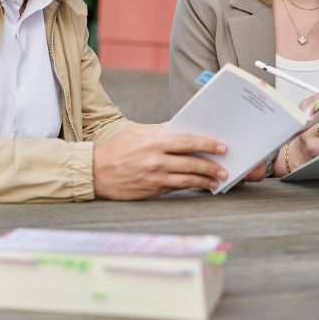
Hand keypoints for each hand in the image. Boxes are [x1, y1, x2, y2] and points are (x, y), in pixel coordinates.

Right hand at [93, 128, 228, 199]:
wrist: (94, 172)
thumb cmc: (114, 149)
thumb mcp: (136, 133)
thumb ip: (159, 131)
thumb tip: (181, 128)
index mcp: (153, 142)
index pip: (187, 142)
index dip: (207, 144)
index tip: (221, 147)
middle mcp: (156, 161)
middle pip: (191, 163)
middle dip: (211, 166)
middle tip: (224, 168)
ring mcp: (154, 177)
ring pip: (187, 179)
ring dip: (205, 180)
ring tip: (216, 180)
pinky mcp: (151, 191)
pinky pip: (176, 188)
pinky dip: (190, 187)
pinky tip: (198, 186)